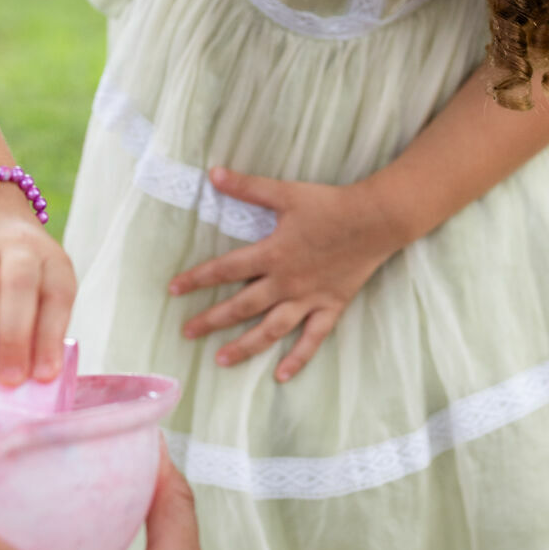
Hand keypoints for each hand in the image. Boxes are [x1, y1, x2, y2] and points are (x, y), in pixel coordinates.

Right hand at [0, 185, 75, 384]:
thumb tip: (20, 388)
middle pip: (18, 282)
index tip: (43, 377)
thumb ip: (33, 325)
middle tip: (8, 380)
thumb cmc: (16, 269)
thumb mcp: (38, 284)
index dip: (51, 335)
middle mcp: (16, 244)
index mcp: (50, 259)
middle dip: (14, 335)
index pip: (57, 294)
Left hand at [170, 169, 399, 380]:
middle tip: (187, 332)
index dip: (197, 279)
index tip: (173, 290)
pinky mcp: (330, 307)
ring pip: (271, 329)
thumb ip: (248, 187)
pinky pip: (312, 339)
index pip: (225, 270)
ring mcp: (308, 299)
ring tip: (220, 360)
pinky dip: (297, 359)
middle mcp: (286, 283)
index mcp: (272, 254)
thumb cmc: (329, 204)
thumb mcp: (286, 193)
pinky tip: (280, 376)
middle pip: (242, 306)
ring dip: (245, 346)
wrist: (375, 219)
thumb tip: (212, 173)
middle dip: (211, 320)